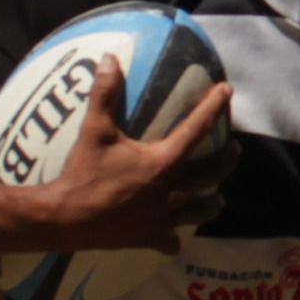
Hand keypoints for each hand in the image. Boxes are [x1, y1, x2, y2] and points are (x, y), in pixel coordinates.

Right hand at [35, 62, 234, 253]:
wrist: (65, 219)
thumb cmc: (83, 173)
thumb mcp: (94, 130)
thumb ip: (105, 94)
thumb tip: (109, 59)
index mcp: (163, 162)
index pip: (197, 129)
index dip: (213, 106)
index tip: (227, 91)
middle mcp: (172, 191)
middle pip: (212, 173)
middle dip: (227, 159)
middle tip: (234, 149)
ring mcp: (164, 217)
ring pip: (201, 211)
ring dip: (211, 203)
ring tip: (217, 198)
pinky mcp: (150, 237)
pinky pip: (170, 241)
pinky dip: (173, 238)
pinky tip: (174, 238)